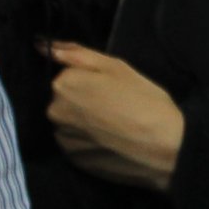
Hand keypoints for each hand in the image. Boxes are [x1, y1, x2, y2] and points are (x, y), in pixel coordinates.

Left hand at [44, 43, 184, 188]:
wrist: (164, 147)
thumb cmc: (143, 99)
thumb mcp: (115, 66)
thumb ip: (76, 54)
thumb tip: (43, 46)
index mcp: (62, 84)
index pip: (66, 75)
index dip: (89, 80)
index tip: (110, 88)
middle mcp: (54, 112)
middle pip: (64, 101)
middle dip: (82, 101)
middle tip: (114, 107)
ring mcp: (63, 140)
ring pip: (69, 124)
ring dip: (84, 124)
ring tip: (114, 128)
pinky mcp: (74, 161)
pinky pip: (77, 145)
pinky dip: (89, 143)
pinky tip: (111, 143)